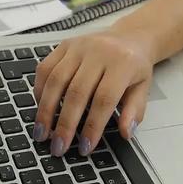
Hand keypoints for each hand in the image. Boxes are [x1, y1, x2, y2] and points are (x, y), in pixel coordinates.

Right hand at [33, 28, 157, 156]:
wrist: (129, 36)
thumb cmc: (134, 66)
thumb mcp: (143, 88)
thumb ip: (134, 112)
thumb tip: (126, 133)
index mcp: (122, 63)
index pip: (104, 99)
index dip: (93, 126)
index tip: (85, 147)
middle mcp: (98, 51)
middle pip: (76, 92)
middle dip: (65, 124)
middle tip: (58, 147)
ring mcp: (78, 46)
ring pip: (56, 80)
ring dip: (46, 111)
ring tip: (42, 133)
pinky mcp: (63, 45)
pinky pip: (45, 69)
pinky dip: (40, 91)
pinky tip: (40, 109)